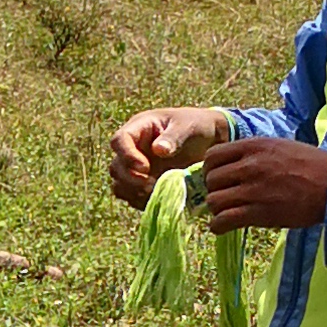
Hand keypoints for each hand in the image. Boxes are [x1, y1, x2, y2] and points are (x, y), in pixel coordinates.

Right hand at [109, 103, 228, 208]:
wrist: (210, 140)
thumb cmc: (197, 125)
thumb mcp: (189, 126)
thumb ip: (174, 137)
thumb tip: (158, 150)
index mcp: (140, 128)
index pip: (119, 140)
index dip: (126, 156)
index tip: (144, 168)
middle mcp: (133, 149)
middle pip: (116, 166)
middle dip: (130, 179)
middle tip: (151, 184)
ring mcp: (137, 168)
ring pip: (120, 184)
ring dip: (134, 192)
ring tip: (155, 192)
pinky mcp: (144, 184)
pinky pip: (132, 197)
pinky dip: (141, 201)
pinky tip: (159, 198)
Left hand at [199, 137, 326, 232]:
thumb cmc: (312, 166)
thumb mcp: (280, 147)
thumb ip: (255, 153)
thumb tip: (235, 163)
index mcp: (254, 146)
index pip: (212, 156)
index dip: (210, 169)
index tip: (218, 178)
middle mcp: (250, 165)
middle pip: (211, 180)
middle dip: (213, 190)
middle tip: (223, 197)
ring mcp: (253, 190)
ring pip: (214, 201)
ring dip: (217, 209)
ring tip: (226, 213)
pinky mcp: (259, 213)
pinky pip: (223, 220)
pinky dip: (218, 226)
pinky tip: (223, 227)